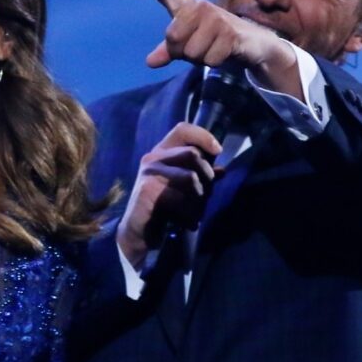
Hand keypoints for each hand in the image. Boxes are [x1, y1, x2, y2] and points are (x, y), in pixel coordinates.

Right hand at [116, 121, 223, 268]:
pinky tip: (188, 223)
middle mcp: (153, 158)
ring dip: (200, 199)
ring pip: (191, 177)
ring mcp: (149, 173)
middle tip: (205, 195)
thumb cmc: (164, 208)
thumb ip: (201, 177)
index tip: (218, 150)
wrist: (139, 232)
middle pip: (192, 154)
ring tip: (196, 213)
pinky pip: (180, 198)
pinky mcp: (147, 190)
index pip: (183, 129)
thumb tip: (223, 170)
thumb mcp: (184, 189)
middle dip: (207, 176)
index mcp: (163, 152)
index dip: (203, 136)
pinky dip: (190, 215)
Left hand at [140, 0, 301, 100]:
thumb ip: (169, 51)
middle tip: (200, 46)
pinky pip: (209, 59)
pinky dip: (214, 62)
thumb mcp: (189, 45)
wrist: (250, 43)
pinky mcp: (230, 32)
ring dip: (201, 59)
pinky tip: (224, 51)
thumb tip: (150, 62)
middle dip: (183, 53)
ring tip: (213, 48)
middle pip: (172, 39)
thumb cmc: (214, 40)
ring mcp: (216, 18)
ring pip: (191, 53)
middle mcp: (201, 8)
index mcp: (188, 8)